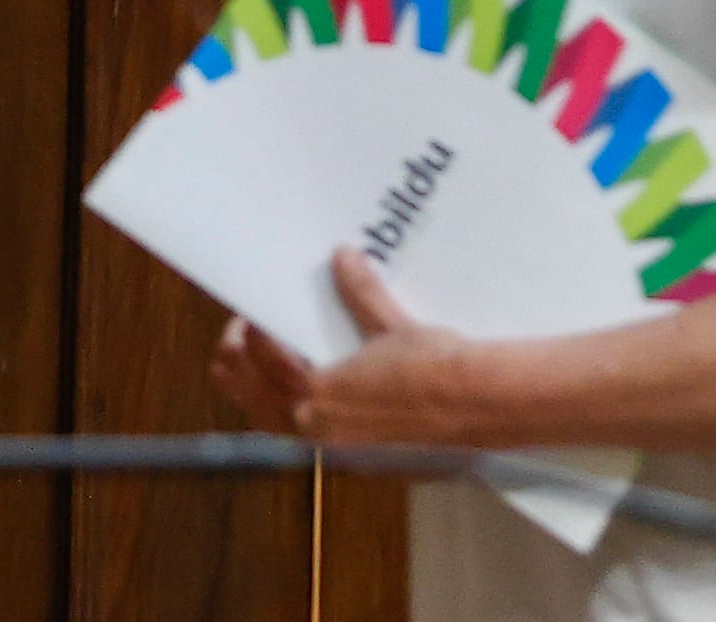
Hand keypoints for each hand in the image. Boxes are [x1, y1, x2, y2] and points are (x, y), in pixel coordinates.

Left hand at [211, 250, 489, 447]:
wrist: (478, 407)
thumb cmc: (436, 368)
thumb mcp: (392, 326)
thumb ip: (360, 293)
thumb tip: (341, 257)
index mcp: (319, 396)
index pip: (262, 361)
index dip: (249, 335)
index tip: (250, 315)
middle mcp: (319, 430)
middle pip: (254, 401)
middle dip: (238, 368)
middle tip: (237, 339)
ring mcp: (337, 450)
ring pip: (273, 424)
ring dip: (258, 394)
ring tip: (259, 365)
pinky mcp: (358, 459)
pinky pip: (306, 437)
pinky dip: (290, 414)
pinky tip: (305, 394)